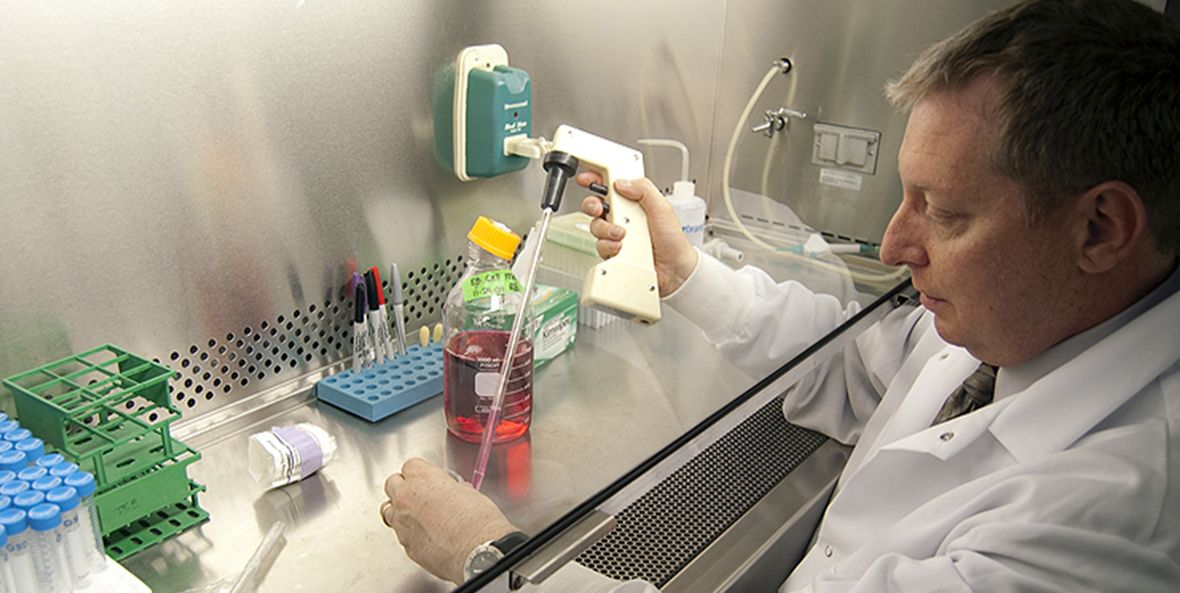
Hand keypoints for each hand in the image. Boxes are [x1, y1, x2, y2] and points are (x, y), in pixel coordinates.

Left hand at [381, 458, 517, 583]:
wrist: (478, 552)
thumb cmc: (478, 522)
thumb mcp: (469, 492)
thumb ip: (452, 489)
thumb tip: (452, 494)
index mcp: (422, 478)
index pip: (410, 465)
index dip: (421, 472)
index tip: (430, 478)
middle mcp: (405, 498)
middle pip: (392, 484)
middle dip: (404, 487)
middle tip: (421, 494)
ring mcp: (402, 523)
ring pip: (389, 510)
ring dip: (400, 510)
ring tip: (420, 516)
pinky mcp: (405, 546)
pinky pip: (401, 534)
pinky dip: (410, 533)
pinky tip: (427, 536)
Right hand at [577, 173, 698, 295]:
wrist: (675, 270)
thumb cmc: (673, 241)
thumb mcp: (663, 209)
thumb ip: (644, 190)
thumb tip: (622, 182)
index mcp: (634, 202)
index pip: (611, 186)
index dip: (596, 179)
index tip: (587, 178)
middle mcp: (622, 217)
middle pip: (595, 205)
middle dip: (592, 205)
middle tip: (600, 208)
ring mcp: (616, 235)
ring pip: (596, 226)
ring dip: (605, 229)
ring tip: (622, 234)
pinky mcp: (613, 251)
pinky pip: (599, 246)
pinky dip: (608, 246)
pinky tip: (620, 247)